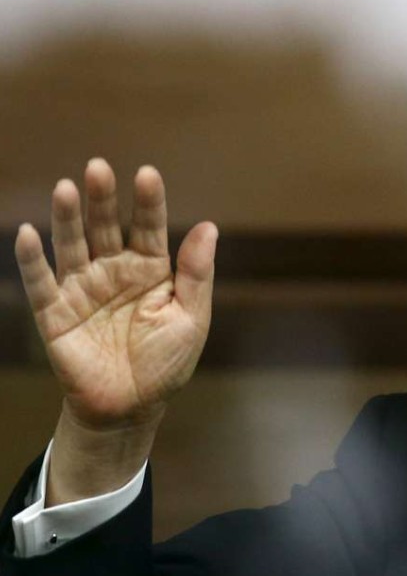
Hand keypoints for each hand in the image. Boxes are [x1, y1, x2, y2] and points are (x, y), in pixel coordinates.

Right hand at [15, 158, 216, 501]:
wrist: (132, 407)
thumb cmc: (167, 363)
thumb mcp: (192, 318)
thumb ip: (196, 273)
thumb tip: (209, 226)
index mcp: (151, 270)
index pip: (149, 227)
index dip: (148, 202)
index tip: (147, 174)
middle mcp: (115, 271)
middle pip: (107, 227)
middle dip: (103, 199)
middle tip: (98, 168)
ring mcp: (83, 289)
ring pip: (73, 245)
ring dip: (67, 218)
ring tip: (67, 188)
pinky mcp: (55, 313)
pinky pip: (41, 283)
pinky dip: (32, 259)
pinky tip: (28, 233)